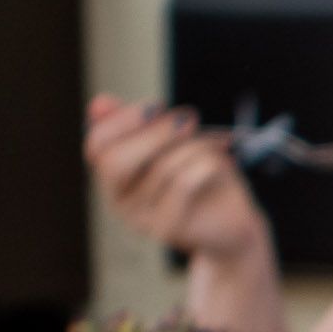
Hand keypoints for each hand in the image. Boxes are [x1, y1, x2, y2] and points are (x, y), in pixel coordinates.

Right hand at [84, 98, 272, 270]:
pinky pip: (182, 184)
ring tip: (219, 144)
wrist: (235, 225)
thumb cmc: (202, 177)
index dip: (123, 119)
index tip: (158, 105)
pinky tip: (227, 161)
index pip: (97, 144)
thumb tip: (99, 102)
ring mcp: (139, 219)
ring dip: (195, 147)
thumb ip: (138, 123)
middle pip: (115, 161)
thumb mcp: (172, 142)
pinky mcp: (166, 230)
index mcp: (114, 175)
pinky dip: (207, 164)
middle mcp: (118, 201)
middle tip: (190, 118)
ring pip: (160, 168)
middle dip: (155, 133)